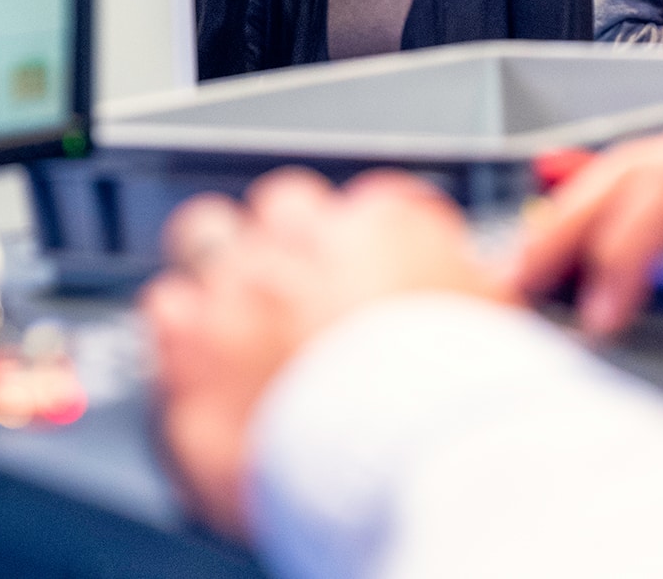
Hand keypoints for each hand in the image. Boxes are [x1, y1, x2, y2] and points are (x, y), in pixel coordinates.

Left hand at [142, 169, 507, 539]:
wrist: (404, 459)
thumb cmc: (457, 398)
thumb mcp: (497, 324)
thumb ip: (469, 287)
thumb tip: (469, 285)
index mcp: (383, 225)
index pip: (374, 202)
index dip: (376, 243)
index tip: (380, 274)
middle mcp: (301, 241)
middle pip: (284, 205)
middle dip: (293, 241)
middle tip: (309, 292)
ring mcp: (236, 290)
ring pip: (207, 234)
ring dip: (224, 265)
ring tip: (242, 310)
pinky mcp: (188, 352)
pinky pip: (165, 309)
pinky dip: (181, 328)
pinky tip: (204, 356)